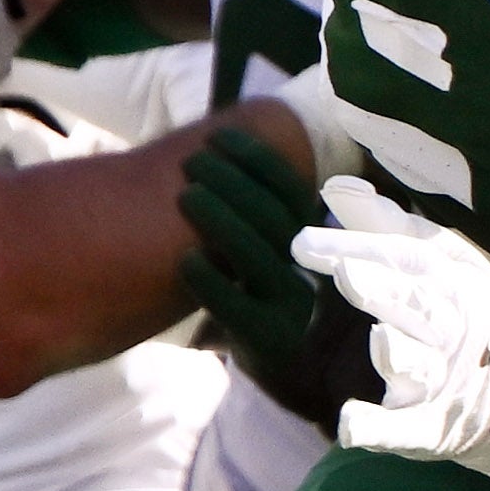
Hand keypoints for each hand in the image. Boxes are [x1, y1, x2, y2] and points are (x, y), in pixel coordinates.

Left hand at [181, 120, 332, 366]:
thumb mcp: (249, 242)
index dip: (258, 159)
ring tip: (186, 196)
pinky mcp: (269, 340)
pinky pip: (241, 309)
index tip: (218, 134)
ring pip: (260, 257)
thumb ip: (243, 203)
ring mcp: (290, 307)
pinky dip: (212, 283)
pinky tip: (185, 261)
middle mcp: (304, 270)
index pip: (291, 189)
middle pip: (275, 217)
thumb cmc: (240, 285)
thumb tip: (229, 129)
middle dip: (233, 183)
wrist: (263, 360)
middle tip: (193, 162)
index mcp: (304, 238)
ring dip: (222, 223)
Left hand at [306, 176, 489, 490]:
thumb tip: (334, 187)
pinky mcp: (430, 429)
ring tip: (381, 339)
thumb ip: (384, 228)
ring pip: (420, 366)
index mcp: (450, 285)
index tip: (301, 244)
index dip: (356, 248)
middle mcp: (449, 331)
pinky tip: (348, 426)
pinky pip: (405, 431)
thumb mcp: (439, 264)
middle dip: (384, 289)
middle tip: (346, 273)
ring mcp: (441, 382)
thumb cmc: (462, 314)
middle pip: (417, 306)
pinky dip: (379, 430)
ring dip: (400, 354)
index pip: (403, 261)